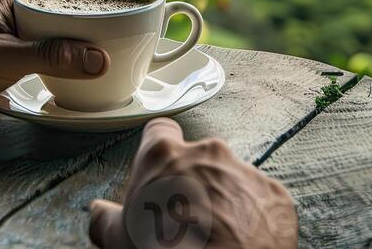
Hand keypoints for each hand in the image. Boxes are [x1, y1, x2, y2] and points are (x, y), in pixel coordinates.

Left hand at [0, 0, 109, 118]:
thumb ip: (52, 57)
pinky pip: (35, 54)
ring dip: (67, 49)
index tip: (114, 17)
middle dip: (80, 30)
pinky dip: (53, 62)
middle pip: (54, 17)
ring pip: (46, 37)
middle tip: (114, 43)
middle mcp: (6, 10)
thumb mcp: (6, 59)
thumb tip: (98, 59)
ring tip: (100, 58)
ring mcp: (3, 33)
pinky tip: (70, 73)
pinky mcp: (0, 56)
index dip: (84, 6)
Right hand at [89, 118, 297, 248]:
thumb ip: (104, 219)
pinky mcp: (274, 195)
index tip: (159, 173)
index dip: (158, 152)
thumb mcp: (120, 239)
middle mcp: (206, 153)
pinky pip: (260, 201)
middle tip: (185, 219)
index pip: (159, 132)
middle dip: (194, 181)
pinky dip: (253, 218)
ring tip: (216, 236)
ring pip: (231, 179)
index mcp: (165, 156)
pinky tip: (242, 241)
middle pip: (197, 158)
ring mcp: (243, 172)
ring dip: (225, 200)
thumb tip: (97, 214)